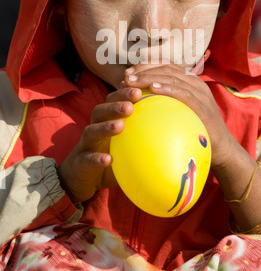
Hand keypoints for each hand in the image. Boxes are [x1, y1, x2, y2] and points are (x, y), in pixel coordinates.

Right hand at [58, 87, 142, 203]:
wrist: (79, 180)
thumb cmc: (107, 161)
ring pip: (90, 131)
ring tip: (120, 126)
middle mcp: (93, 130)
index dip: (123, 94)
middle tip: (131, 105)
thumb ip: (142, 140)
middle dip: (114, 106)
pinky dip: (97, 158)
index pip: (112, 102)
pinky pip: (87, 159)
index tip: (140, 90)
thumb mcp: (125, 148)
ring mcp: (84, 146)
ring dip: (105, 127)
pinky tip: (108, 159)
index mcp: (104, 123)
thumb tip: (172, 138)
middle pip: (99, 111)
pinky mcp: (79, 163)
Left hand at [123, 63, 234, 169]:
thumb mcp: (179, 112)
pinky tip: (152, 89)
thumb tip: (137, 97)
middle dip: (144, 70)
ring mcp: (201, 93)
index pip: (166, 66)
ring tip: (132, 81)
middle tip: (126, 76)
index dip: (146, 66)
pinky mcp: (203, 105)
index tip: (128, 72)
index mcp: (190, 81)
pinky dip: (167, 88)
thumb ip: (165, 102)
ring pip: (173, 77)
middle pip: (167, 68)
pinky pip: (183, 93)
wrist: (221, 149)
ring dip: (150, 77)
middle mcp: (196, 83)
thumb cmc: (195, 131)